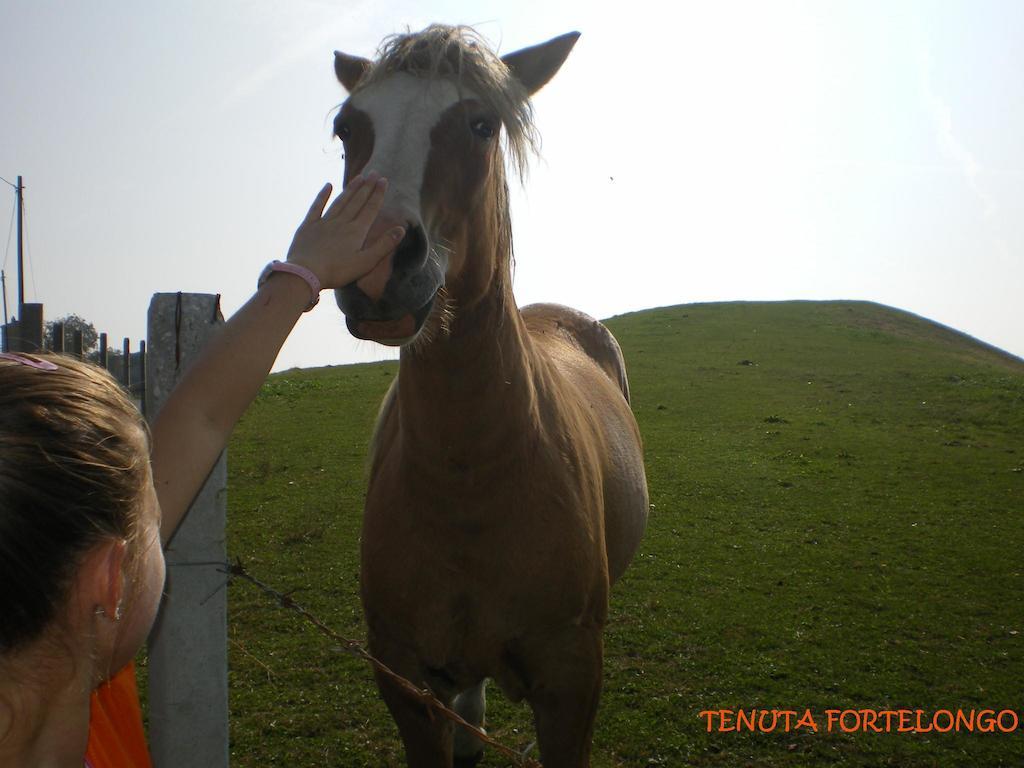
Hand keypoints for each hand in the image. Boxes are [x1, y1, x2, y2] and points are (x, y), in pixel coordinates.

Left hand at [286, 174, 404, 288]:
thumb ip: (384, 245)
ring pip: (340, 201)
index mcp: (356, 231)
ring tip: (359, 177)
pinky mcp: (308, 226)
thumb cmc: (338, 271)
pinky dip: (322, 195)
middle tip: (374, 173)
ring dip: (350, 189)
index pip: (370, 209)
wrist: (306, 273)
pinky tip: (327, 185)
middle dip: (367, 187)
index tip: (384, 180)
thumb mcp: (366, 262)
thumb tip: (401, 229)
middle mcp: (341, 222)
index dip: (378, 194)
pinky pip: (316, 207)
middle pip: (357, 202)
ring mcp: (324, 223)